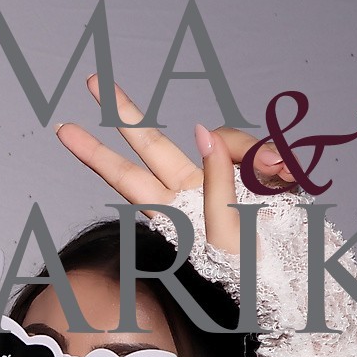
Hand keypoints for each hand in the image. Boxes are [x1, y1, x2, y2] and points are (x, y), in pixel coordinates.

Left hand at [57, 76, 294, 254]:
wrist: (293, 276)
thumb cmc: (253, 269)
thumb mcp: (229, 235)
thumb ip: (217, 183)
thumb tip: (203, 131)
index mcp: (172, 209)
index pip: (126, 176)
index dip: (95, 153)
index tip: (63, 131)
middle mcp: (190, 187)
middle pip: (150, 142)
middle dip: (122, 111)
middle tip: (90, 80)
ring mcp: (219, 176)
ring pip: (222, 138)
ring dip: (252, 151)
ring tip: (279, 175)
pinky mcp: (251, 171)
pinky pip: (260, 150)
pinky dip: (277, 160)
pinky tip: (287, 174)